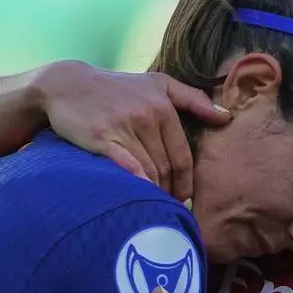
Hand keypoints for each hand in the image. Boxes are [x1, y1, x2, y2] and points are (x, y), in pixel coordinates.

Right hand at [36, 61, 232, 200]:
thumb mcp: (156, 83)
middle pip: (166, 168)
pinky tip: (140, 199)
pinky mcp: (102, 139)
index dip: (184, 183)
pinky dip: (138, 186)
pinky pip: (128, 169)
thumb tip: (226, 117)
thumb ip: (192, 98)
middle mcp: (147, 116)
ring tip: (152, 210)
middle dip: (168, 192)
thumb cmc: (116, 88)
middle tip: (165, 209)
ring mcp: (124, 127)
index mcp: (163, 106)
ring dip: (153, 194)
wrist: (66, 85)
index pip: (181, 156)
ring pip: (149, 172)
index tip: (181, 199)